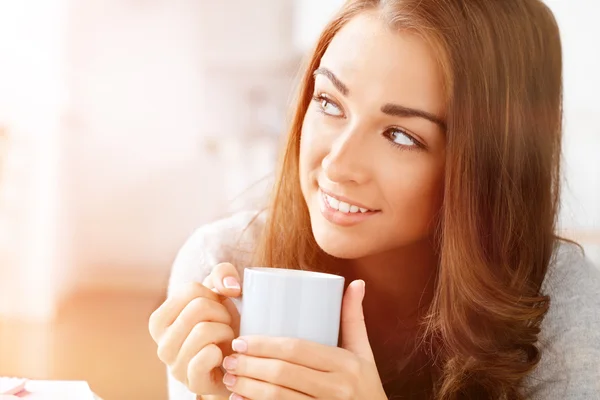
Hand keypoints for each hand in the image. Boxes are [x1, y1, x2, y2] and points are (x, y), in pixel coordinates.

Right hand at [148, 262, 242, 396]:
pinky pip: (206, 356)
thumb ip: (222, 274)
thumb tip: (230, 286)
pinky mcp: (192, 382)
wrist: (236, 362)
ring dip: (226, 332)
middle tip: (225, 325)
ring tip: (226, 339)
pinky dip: (221, 352)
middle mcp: (162, 344)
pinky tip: (222, 356)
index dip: (213, 295)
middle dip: (222, 313)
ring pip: (203, 330)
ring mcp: (175, 366)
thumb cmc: (224, 325)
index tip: (217, 308)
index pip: (190, 290)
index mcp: (160, 320)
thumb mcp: (221, 293)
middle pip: (198, 308)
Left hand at [221, 280, 386, 399]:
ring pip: (278, 397)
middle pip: (283, 372)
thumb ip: (354, 318)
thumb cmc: (366, 386)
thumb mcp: (364, 353)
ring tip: (229, 379)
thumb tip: (357, 282)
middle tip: (229, 360)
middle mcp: (338, 388)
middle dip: (250, 366)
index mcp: (347, 364)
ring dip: (248, 388)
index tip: (240, 341)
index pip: (297, 349)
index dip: (264, 344)